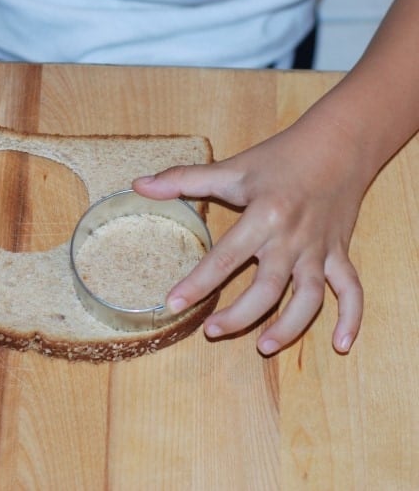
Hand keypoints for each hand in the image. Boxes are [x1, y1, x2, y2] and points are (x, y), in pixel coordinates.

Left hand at [133, 116, 370, 354]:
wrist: (339, 143)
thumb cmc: (281, 157)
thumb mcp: (232, 168)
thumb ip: (184, 179)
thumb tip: (139, 185)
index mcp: (265, 216)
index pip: (225, 257)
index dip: (197, 284)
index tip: (172, 305)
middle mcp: (293, 238)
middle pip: (267, 288)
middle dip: (239, 316)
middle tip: (210, 331)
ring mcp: (319, 250)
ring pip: (309, 298)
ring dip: (290, 327)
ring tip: (263, 346)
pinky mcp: (340, 253)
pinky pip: (351, 291)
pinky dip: (351, 319)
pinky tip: (341, 345)